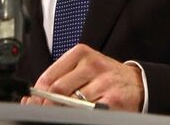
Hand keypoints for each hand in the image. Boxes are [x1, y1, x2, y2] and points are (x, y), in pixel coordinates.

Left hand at [21, 44, 143, 110]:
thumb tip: (35, 96)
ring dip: (64, 111)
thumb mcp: (84, 67)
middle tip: (42, 113)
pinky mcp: (114, 100)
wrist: (138, 83)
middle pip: (58, 89)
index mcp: (80, 53)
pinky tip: (78, 115)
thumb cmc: (106, 76)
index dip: (37, 94)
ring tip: (62, 114)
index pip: (50, 75)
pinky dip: (80, 115)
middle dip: (47, 105)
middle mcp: (92, 64)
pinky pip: (89, 112)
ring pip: (72, 103)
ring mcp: (104, 82)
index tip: (30, 104)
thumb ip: (63, 77)